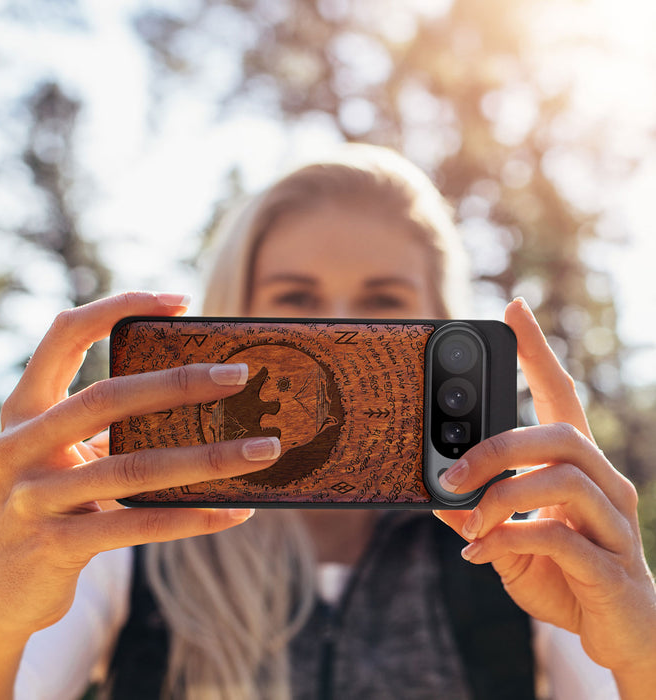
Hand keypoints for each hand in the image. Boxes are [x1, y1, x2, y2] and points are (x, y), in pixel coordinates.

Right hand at [0, 292, 280, 639]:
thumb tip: (203, 400)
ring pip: (134, 467)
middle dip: (180, 383)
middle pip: (107, 397)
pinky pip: (138, 525)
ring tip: (263, 450)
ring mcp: (32, 498)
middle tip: (241, 375)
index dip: (118, 307)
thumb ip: (110, 426)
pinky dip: (192, 517)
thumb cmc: (53, 503)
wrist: (1, 590)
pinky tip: (235, 511)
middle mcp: (19, 445)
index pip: (64, 335)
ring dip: (208, 458)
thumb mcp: (67, 455)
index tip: (181, 301)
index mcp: (24, 409)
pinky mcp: (54, 546)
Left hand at [434, 298, 655, 691]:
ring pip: (563, 479)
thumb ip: (478, 516)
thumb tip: (436, 496)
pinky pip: (560, 538)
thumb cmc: (565, 577)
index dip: (538, 352)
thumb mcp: (509, 540)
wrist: (620, 635)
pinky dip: (509, 540)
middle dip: (497, 447)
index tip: (514, 309)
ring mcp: (615, 524)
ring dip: (501, 497)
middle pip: (560, 434)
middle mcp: (605, 484)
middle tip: (451, 472)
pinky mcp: (613, 567)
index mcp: (578, 468)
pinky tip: (480, 554)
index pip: (561, 396)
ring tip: (468, 522)